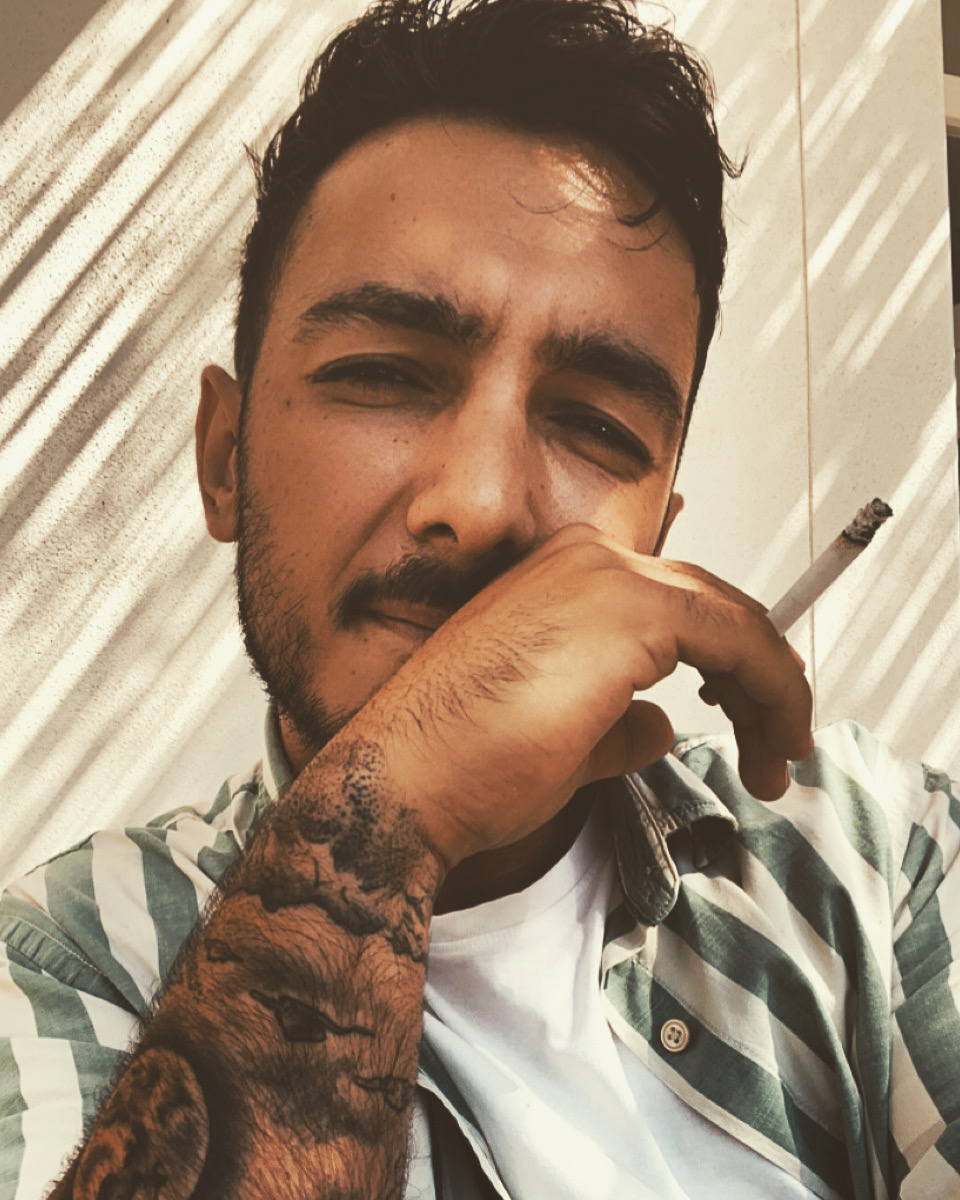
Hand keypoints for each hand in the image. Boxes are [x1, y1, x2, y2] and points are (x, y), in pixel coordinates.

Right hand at [337, 524, 813, 868]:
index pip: (674, 602)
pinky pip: (738, 637)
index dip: (730, 660)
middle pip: (712, 605)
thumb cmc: (462, 765)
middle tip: (779, 743)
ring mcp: (606, 576)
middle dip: (759, 679)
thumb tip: (658, 726)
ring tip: (780, 756)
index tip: (752, 716)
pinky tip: (776, 737)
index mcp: (561, 578)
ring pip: (733, 619)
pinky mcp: (630, 609)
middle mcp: (586, 560)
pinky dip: (773, 687)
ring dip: (772, 689)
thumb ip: (619, 722)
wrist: (404, 782)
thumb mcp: (561, 739)